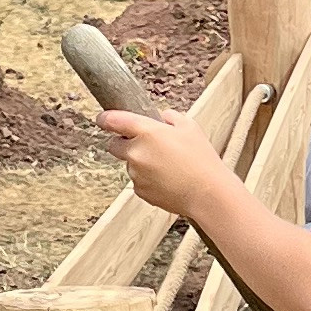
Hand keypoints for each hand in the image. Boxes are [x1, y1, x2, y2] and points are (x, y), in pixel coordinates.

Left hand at [98, 106, 225, 216]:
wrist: (207, 193)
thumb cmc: (201, 159)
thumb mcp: (190, 127)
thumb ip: (171, 117)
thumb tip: (162, 117)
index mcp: (147, 132)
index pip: (113, 121)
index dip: (105, 119)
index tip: (103, 119)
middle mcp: (136, 153)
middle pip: (114, 145)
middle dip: (124, 143)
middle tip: (145, 144)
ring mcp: (136, 174)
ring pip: (129, 164)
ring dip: (140, 163)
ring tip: (167, 165)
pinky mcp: (140, 191)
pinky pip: (138, 181)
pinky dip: (148, 179)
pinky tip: (167, 179)